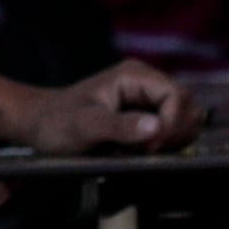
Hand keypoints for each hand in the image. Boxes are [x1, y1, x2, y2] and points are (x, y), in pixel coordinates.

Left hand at [13, 59, 197, 156]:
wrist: (40, 125)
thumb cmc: (57, 122)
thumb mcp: (85, 126)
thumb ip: (120, 126)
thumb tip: (156, 127)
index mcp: (135, 76)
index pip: (177, 96)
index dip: (172, 124)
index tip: (151, 147)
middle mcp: (147, 84)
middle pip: (188, 108)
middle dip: (174, 134)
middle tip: (145, 153)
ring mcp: (148, 101)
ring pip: (184, 122)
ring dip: (170, 142)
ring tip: (139, 152)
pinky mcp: (146, 118)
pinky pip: (171, 133)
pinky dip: (162, 147)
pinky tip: (137, 152)